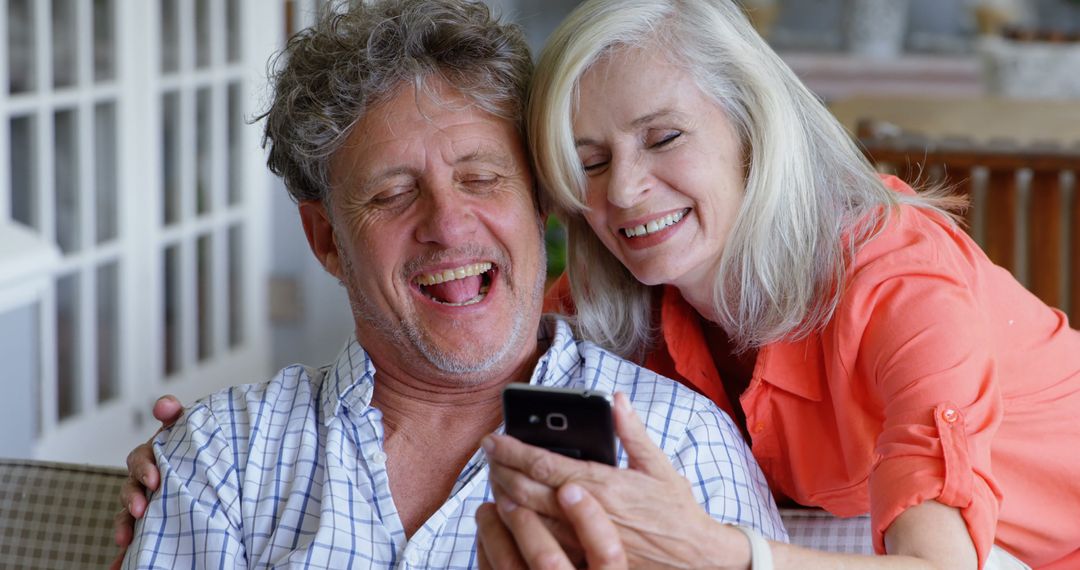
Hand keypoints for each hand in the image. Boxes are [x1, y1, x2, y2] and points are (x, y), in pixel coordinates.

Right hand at [109, 395, 184, 569]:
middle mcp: (144, 480)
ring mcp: (145, 502)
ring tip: (124, 538)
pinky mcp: (148, 523)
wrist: (214, 468)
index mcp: (153, 457)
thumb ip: (176, 414)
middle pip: (130, 488)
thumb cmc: (196, 445)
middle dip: (134, 498)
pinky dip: (124, 553)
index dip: (144, 468)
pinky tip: (117, 566)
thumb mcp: (189, 427)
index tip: (155, 480)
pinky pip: (134, 539)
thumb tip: (163, 403)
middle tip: (142, 508)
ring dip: (123, 525)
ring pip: (127, 514)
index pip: (140, 460)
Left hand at [483, 392, 744, 567]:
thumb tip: (617, 400)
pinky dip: (518, 527)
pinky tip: (511, 515)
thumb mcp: (659, 467)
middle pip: (525, 491)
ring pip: (527, 519)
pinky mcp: (582, 561)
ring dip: (504, 497)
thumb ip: (632, 432)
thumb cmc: (677, 513)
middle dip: (499, 470)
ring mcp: (581, 542)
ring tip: (494, 479)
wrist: (694, 560)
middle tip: (487, 455)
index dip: (512, 450)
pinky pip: (539, 543)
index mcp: (603, 484)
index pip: (544, 464)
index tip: (493, 438)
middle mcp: (587, 513)